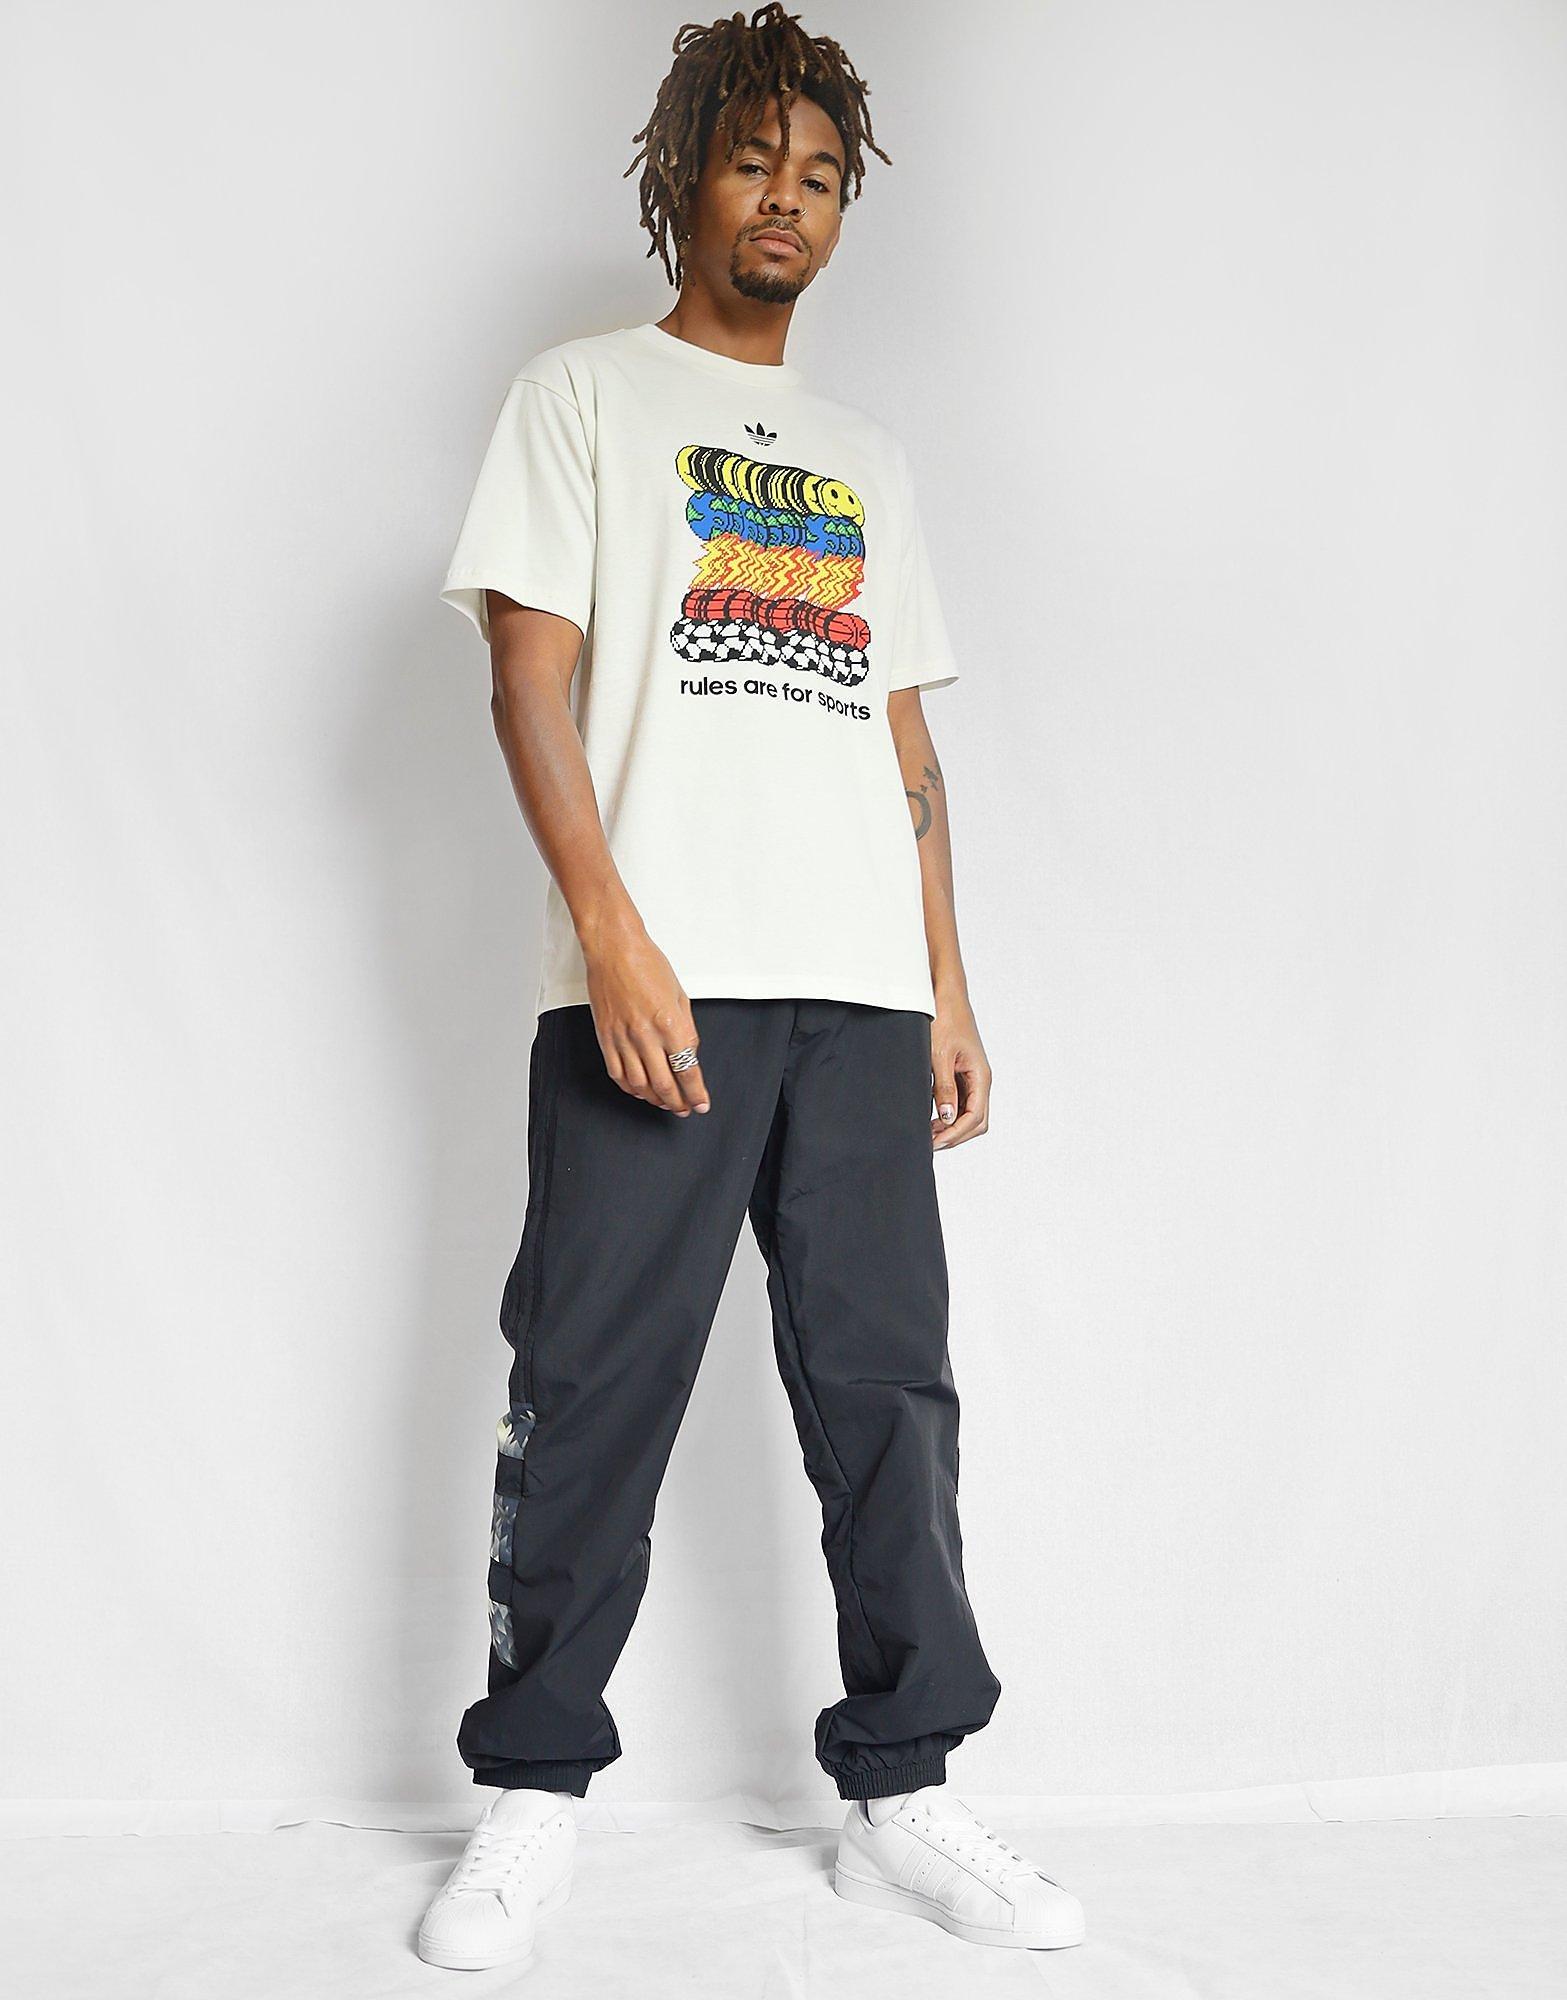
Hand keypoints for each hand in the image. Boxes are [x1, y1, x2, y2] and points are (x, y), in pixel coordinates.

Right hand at [581, 914, 709, 1115]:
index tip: (701, 1104)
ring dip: (655, 1099)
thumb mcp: (680, 995)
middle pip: (664, 1084)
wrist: (613, 949)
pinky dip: (629, 1088)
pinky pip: (617, 1073)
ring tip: (664, 1103)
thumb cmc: (647, 964)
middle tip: (684, 1109)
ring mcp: (622, 1038)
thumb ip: (686, 1028)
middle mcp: (646, 1035)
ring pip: (639, 1084)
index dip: (696, 1093)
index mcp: (669, 1023)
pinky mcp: (605, 1037)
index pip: (687, 1069)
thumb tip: (689, 1054)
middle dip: (677, 1102)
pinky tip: (639, 1091)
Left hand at [930, 1000, 990, 1149]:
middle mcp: (980, 1080)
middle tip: (929, 1143)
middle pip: (976, 1121)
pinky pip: (961, 1103)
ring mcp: (972, 1078)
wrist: (946, 997)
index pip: (975, 1117)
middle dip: (955, 1136)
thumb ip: (944, 1087)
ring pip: (969, 1114)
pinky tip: (931, 1119)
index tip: (934, 1143)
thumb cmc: (945, 1020)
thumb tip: (947, 1117)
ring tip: (928, 1134)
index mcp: (981, 1076)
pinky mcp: (962, 1075)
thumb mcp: (939, 1055)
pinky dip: (949, 1115)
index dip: (955, 1134)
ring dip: (952, 1127)